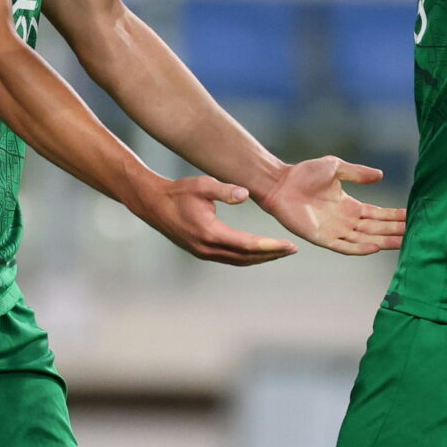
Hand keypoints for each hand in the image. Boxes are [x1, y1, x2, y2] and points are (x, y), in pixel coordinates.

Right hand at [135, 173, 297, 266]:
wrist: (154, 205)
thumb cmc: (179, 192)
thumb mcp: (202, 185)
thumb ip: (224, 190)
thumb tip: (245, 195)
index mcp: (210, 233)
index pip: (248, 245)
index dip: (271, 246)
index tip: (289, 245)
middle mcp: (208, 248)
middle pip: (247, 257)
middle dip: (271, 254)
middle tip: (292, 250)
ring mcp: (204, 253)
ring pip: (239, 261)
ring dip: (261, 258)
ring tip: (280, 252)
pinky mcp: (202, 252)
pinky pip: (231, 259)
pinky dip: (248, 258)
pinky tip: (259, 253)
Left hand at [254, 156, 406, 256]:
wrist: (280, 183)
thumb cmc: (304, 173)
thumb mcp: (336, 168)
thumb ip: (358, 173)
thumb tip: (381, 175)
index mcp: (350, 206)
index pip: (378, 214)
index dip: (394, 216)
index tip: (412, 216)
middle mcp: (345, 221)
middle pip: (376, 228)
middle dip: (395, 230)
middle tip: (416, 233)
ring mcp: (335, 231)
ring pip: (364, 239)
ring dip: (383, 241)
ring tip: (402, 242)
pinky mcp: (322, 238)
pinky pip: (344, 247)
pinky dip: (359, 248)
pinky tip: (374, 247)